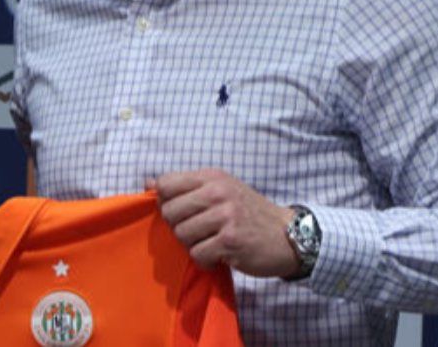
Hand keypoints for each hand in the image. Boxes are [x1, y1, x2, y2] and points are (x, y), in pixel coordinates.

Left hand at [150, 169, 298, 277]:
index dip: (165, 202)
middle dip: (178, 227)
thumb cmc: (248, 213)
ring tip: (211, 243)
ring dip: (193, 245)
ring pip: (182, 234)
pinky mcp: (231, 241)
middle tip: (199, 232)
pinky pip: (198, 254)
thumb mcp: (221, 189)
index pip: (166, 184)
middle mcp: (218, 192)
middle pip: (169, 212)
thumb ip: (187, 187)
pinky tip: (219, 256)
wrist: (288, 235)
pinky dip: (205, 260)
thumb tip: (149, 183)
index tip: (181, 212)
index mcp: (212, 177)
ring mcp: (225, 216)